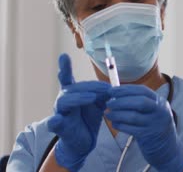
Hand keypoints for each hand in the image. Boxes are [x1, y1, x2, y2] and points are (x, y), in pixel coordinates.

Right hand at [47, 53, 110, 171]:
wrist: (84, 141)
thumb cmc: (89, 118)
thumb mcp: (99, 103)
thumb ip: (103, 93)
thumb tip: (114, 87)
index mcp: (72, 92)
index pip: (67, 77)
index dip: (65, 67)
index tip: (64, 55)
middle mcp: (64, 100)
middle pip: (73, 88)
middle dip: (89, 87)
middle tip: (106, 89)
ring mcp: (60, 112)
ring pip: (64, 101)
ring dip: (78, 98)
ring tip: (91, 98)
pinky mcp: (59, 127)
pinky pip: (54, 123)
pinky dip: (55, 121)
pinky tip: (56, 119)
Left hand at [106, 85, 182, 171]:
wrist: (168, 149)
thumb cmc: (155, 127)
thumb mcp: (154, 112)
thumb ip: (141, 103)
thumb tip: (117, 94)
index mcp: (160, 102)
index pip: (142, 91)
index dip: (125, 89)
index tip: (112, 90)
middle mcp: (160, 111)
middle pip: (139, 102)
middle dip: (120, 101)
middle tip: (108, 103)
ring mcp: (155, 124)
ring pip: (133, 116)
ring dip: (117, 114)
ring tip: (108, 114)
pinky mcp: (148, 136)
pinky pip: (130, 129)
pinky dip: (120, 125)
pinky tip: (114, 124)